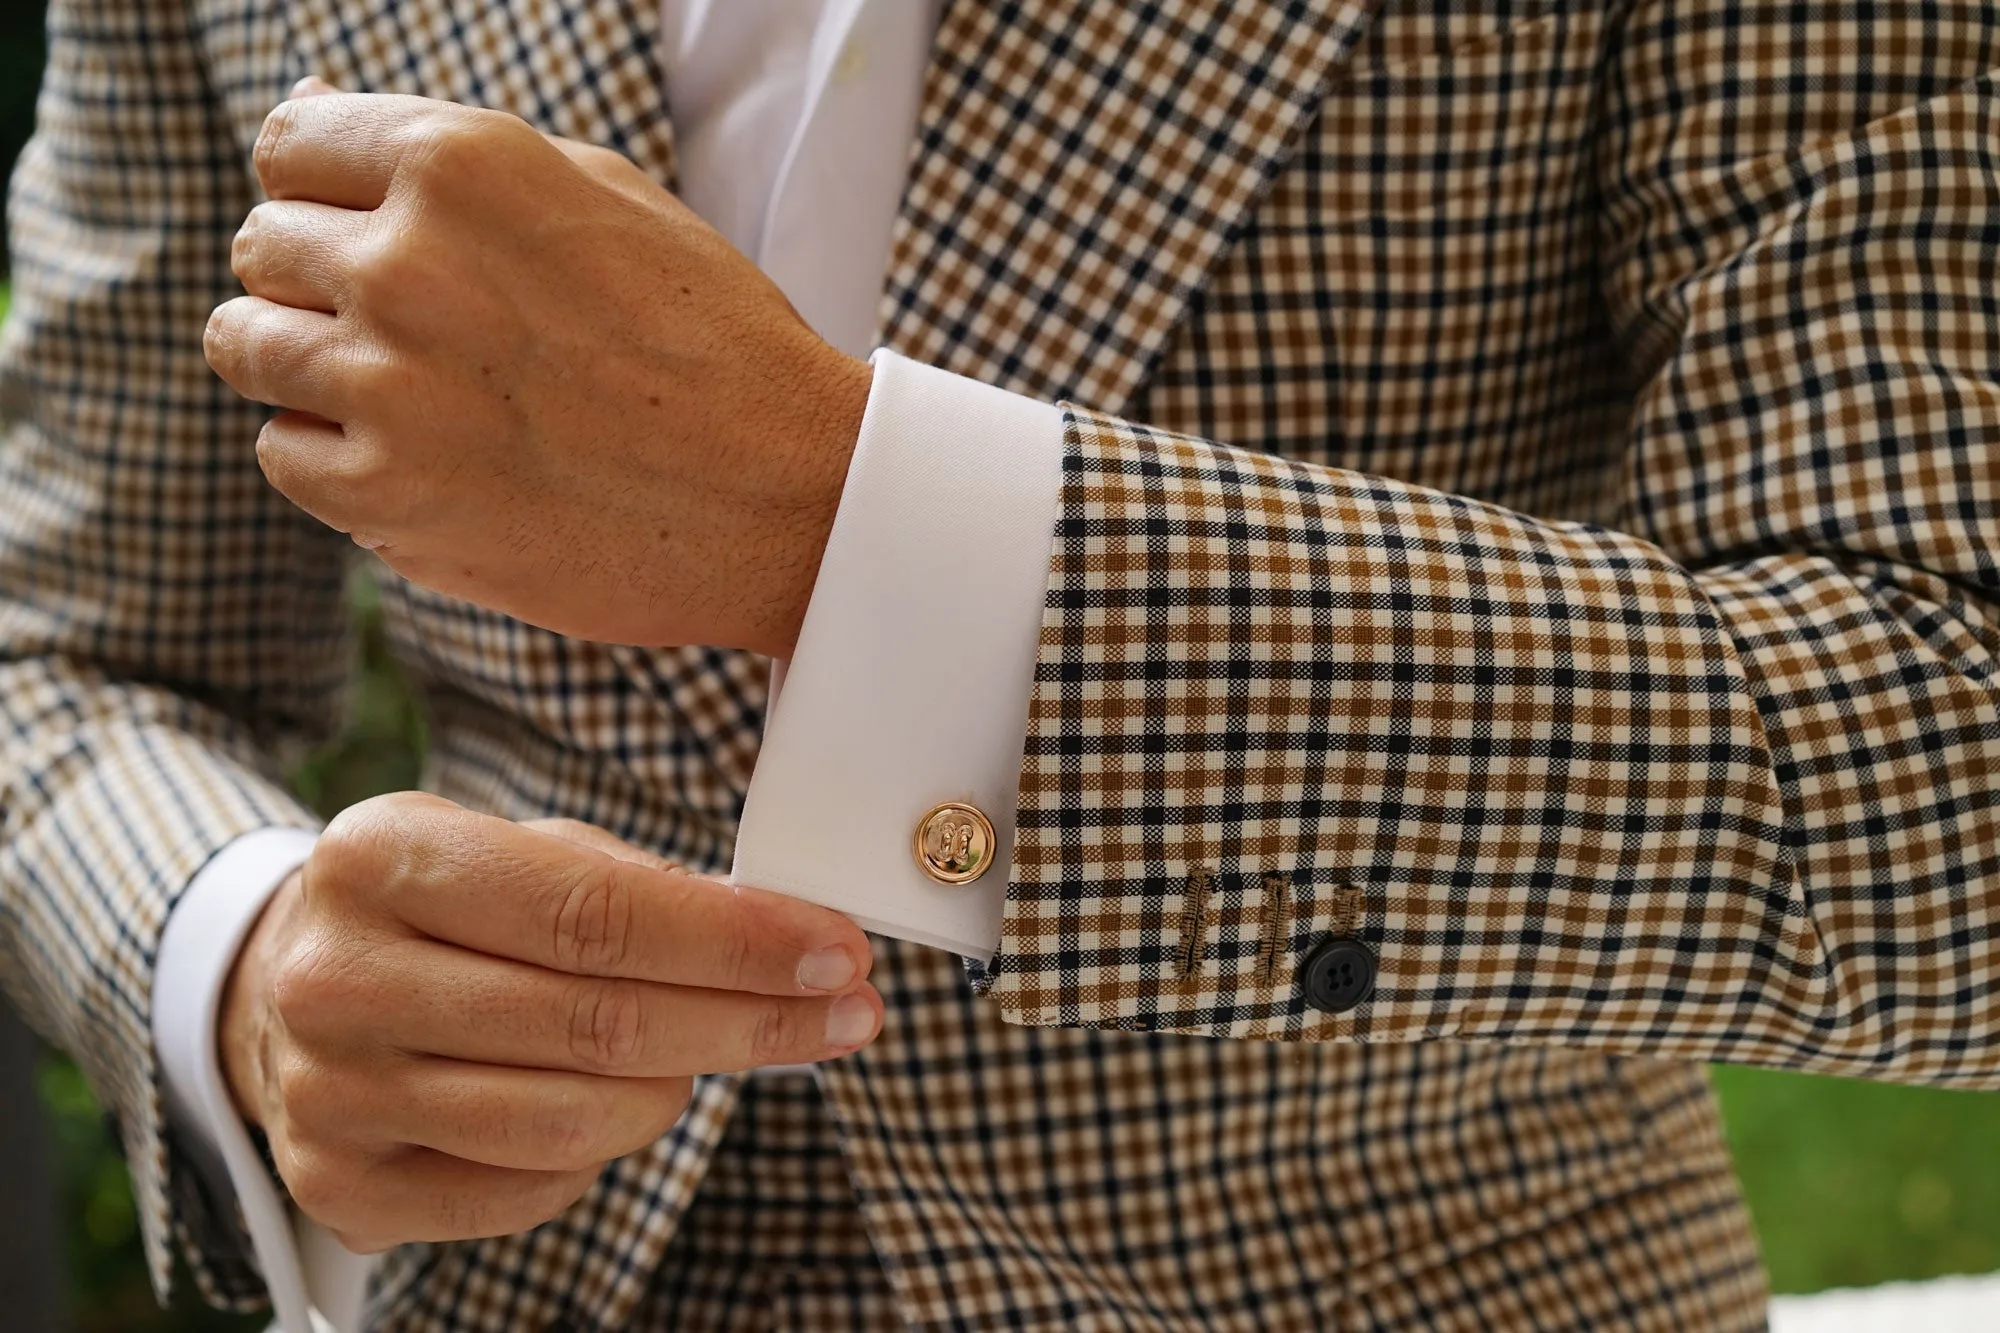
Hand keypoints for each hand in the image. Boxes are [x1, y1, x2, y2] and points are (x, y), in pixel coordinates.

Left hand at [204, 81, 870, 657]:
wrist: (787, 497)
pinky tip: (427, 460)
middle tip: (418, 333)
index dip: (325, 193)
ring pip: (244, 347)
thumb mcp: (600, 195)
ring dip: (308, 367)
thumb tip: (310, 107)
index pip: (288, 146)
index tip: (369, 236)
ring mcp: (386, 385)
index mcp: (461, 163)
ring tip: (409, 396)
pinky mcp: (385, 496)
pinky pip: (283, 454)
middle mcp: (407, 262)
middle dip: (320, 282)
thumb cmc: (712, 340)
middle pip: (263, 248)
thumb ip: (451, 156)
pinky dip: (336, 460)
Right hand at [219, 792, 880, 1252]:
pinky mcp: (343, 1186)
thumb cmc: (437, 908)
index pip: (593, 913)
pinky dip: (600, 1153)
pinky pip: (528, 1190)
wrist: (281, 988)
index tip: (837, 950)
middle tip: (847, 1011)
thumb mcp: (508, 847)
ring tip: (723, 1048)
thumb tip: (775, 935)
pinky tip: (621, 1102)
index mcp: (381, 858)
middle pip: (595, 1024)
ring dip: (681, 1090)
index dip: (734, 941)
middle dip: (750, 1020)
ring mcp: (331, 1093)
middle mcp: (338, 978)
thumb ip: (626, 882)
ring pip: (570, 1122)